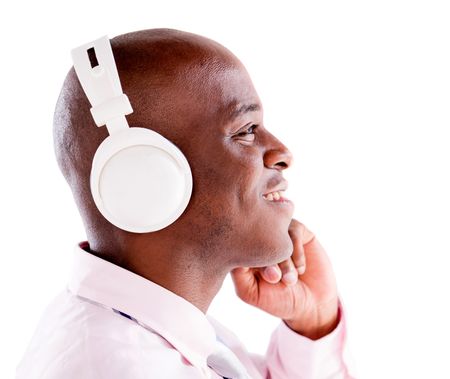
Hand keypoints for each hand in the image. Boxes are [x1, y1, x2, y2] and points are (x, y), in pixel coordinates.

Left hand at [230, 219, 338, 339]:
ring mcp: (279, 233)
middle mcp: (259, 239)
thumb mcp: (251, 292)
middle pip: (256, 236)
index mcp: (245, 252)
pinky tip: (300, 269)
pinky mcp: (298, 230)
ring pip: (276, 233)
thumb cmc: (278, 300)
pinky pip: (294, 230)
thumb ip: (238, 274)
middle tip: (277, 279)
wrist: (313, 304)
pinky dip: (297, 253)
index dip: (251, 259)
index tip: (267, 279)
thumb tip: (236, 251)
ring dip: (284, 259)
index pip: (238, 244)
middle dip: (269, 260)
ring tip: (290, 280)